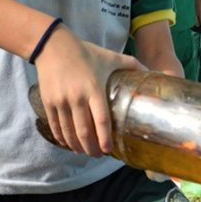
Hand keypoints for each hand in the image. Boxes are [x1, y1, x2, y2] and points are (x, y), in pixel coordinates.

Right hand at [33, 24, 144, 156]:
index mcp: (94, 88)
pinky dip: (62, 138)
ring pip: (69, 132)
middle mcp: (76, 97)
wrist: (53, 46)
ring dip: (76, 146)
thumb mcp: (110, 57)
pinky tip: (68, 143)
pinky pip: (55, 126)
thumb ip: (131, 64)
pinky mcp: (48, 102)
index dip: (104, 138)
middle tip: (97, 155)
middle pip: (84, 131)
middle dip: (91, 148)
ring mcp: (61, 101)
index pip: (101, 120)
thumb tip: (152, 71)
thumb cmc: (85, 53)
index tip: (108, 150)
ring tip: (84, 152)